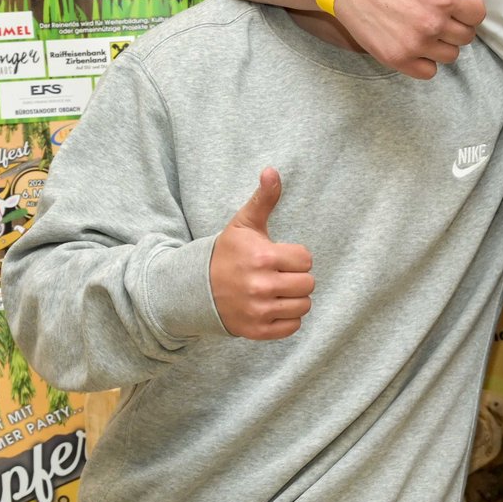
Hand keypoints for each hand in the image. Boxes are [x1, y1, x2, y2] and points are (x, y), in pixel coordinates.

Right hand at [210, 168, 313, 339]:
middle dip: (296, 277)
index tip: (278, 257)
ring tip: (276, 290)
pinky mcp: (256, 330)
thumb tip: (272, 170)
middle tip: (278, 274)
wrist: (194, 288)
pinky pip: (293, 327)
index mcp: (262, 258)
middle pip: (308, 284)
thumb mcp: (244, 224)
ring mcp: (258, 310)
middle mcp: (261, 286)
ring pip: (303, 306)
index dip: (295, 257)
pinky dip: (287, 318)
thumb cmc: (227, 253)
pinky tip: (273, 306)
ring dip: (294, 298)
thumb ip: (263, 199)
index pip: (306, 259)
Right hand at [333, 0, 485, 78]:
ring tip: (425, 24)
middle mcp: (431, 23)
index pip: (478, 13)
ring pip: (450, 55)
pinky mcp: (397, 59)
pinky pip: (429, 71)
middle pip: (466, 36)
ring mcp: (414, 44)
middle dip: (455, 23)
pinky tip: (414, 40)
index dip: (467, 5)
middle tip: (436, 9)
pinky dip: (425, 60)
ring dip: (442, 43)